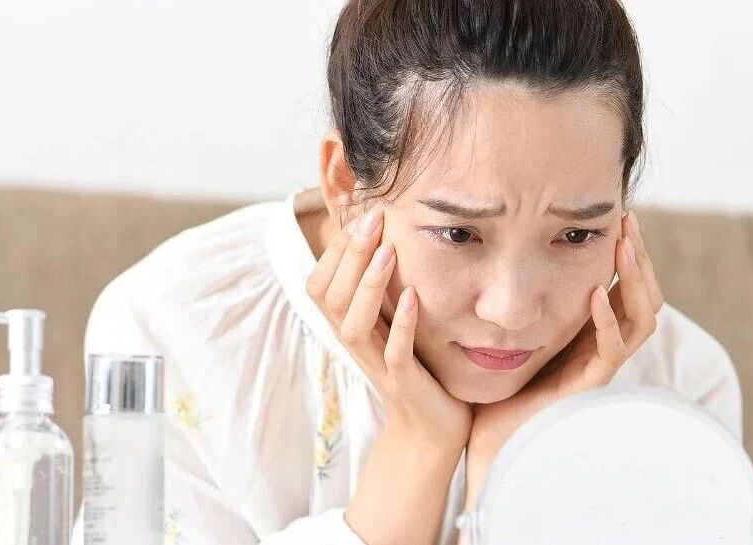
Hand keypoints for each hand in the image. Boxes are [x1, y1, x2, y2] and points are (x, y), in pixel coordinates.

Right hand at [306, 206, 471, 544]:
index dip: (334, 250)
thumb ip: (384, 290)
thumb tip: (384, 236)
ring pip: (354, 325)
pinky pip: (395, 354)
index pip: (320, 284)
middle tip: (373, 217)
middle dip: (349, 255)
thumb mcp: (394, 323)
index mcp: (349, 327)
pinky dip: (402, 325)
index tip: (359, 213)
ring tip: (386, 251)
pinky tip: (414, 297)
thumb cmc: (417, 368)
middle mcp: (355, 345)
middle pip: (331, 297)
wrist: (431, 430)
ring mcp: (377, 365)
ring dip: (368, 286)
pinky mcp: (404, 384)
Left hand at [463, 211, 663, 507]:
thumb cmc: (493, 381)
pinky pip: (612, 351)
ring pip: (642, 319)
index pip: (628, 285)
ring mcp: (600, 367)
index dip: (629, 251)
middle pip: (645, 296)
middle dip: (640, 256)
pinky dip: (607, 320)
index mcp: (590, 329)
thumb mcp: (511, 323)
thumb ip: (519, 289)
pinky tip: (597, 293)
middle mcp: (603, 346)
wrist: (486, 436)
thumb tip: (505, 234)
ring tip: (624, 246)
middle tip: (629, 219)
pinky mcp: (589, 387)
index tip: (619, 214)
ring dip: (636, 279)